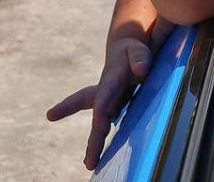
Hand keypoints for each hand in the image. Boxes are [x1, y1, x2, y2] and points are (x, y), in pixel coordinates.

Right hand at [46, 37, 152, 169]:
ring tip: (89, 164)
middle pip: (94, 110)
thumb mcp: (137, 49)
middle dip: (84, 126)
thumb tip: (141, 70)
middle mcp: (106, 92)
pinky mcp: (112, 110)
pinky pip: (103, 127)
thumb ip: (139, 57)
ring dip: (93, 142)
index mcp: (111, 77)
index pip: (106, 91)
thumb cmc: (132, 52)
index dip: (103, 101)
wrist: (125, 53)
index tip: (99, 112)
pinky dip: (97, 142)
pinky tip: (95, 159)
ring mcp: (108, 103)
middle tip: (72, 140)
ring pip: (98, 123)